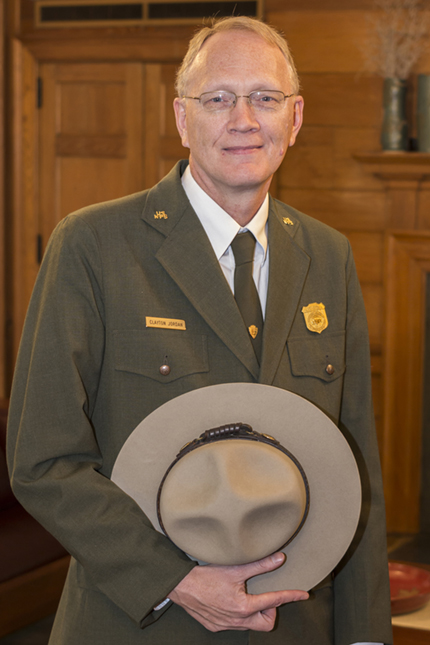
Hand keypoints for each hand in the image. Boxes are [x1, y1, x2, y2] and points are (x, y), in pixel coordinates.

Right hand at [169, 552, 308, 631]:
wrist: (180, 585)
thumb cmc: (205, 575)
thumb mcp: (236, 568)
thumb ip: (260, 565)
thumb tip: (279, 558)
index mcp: (244, 607)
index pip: (274, 601)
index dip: (290, 596)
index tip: (303, 595)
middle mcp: (236, 620)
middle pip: (266, 623)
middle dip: (270, 610)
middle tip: (263, 595)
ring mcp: (225, 626)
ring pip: (249, 624)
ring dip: (253, 612)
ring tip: (246, 596)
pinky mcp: (215, 627)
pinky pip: (234, 625)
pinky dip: (238, 615)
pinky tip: (230, 601)